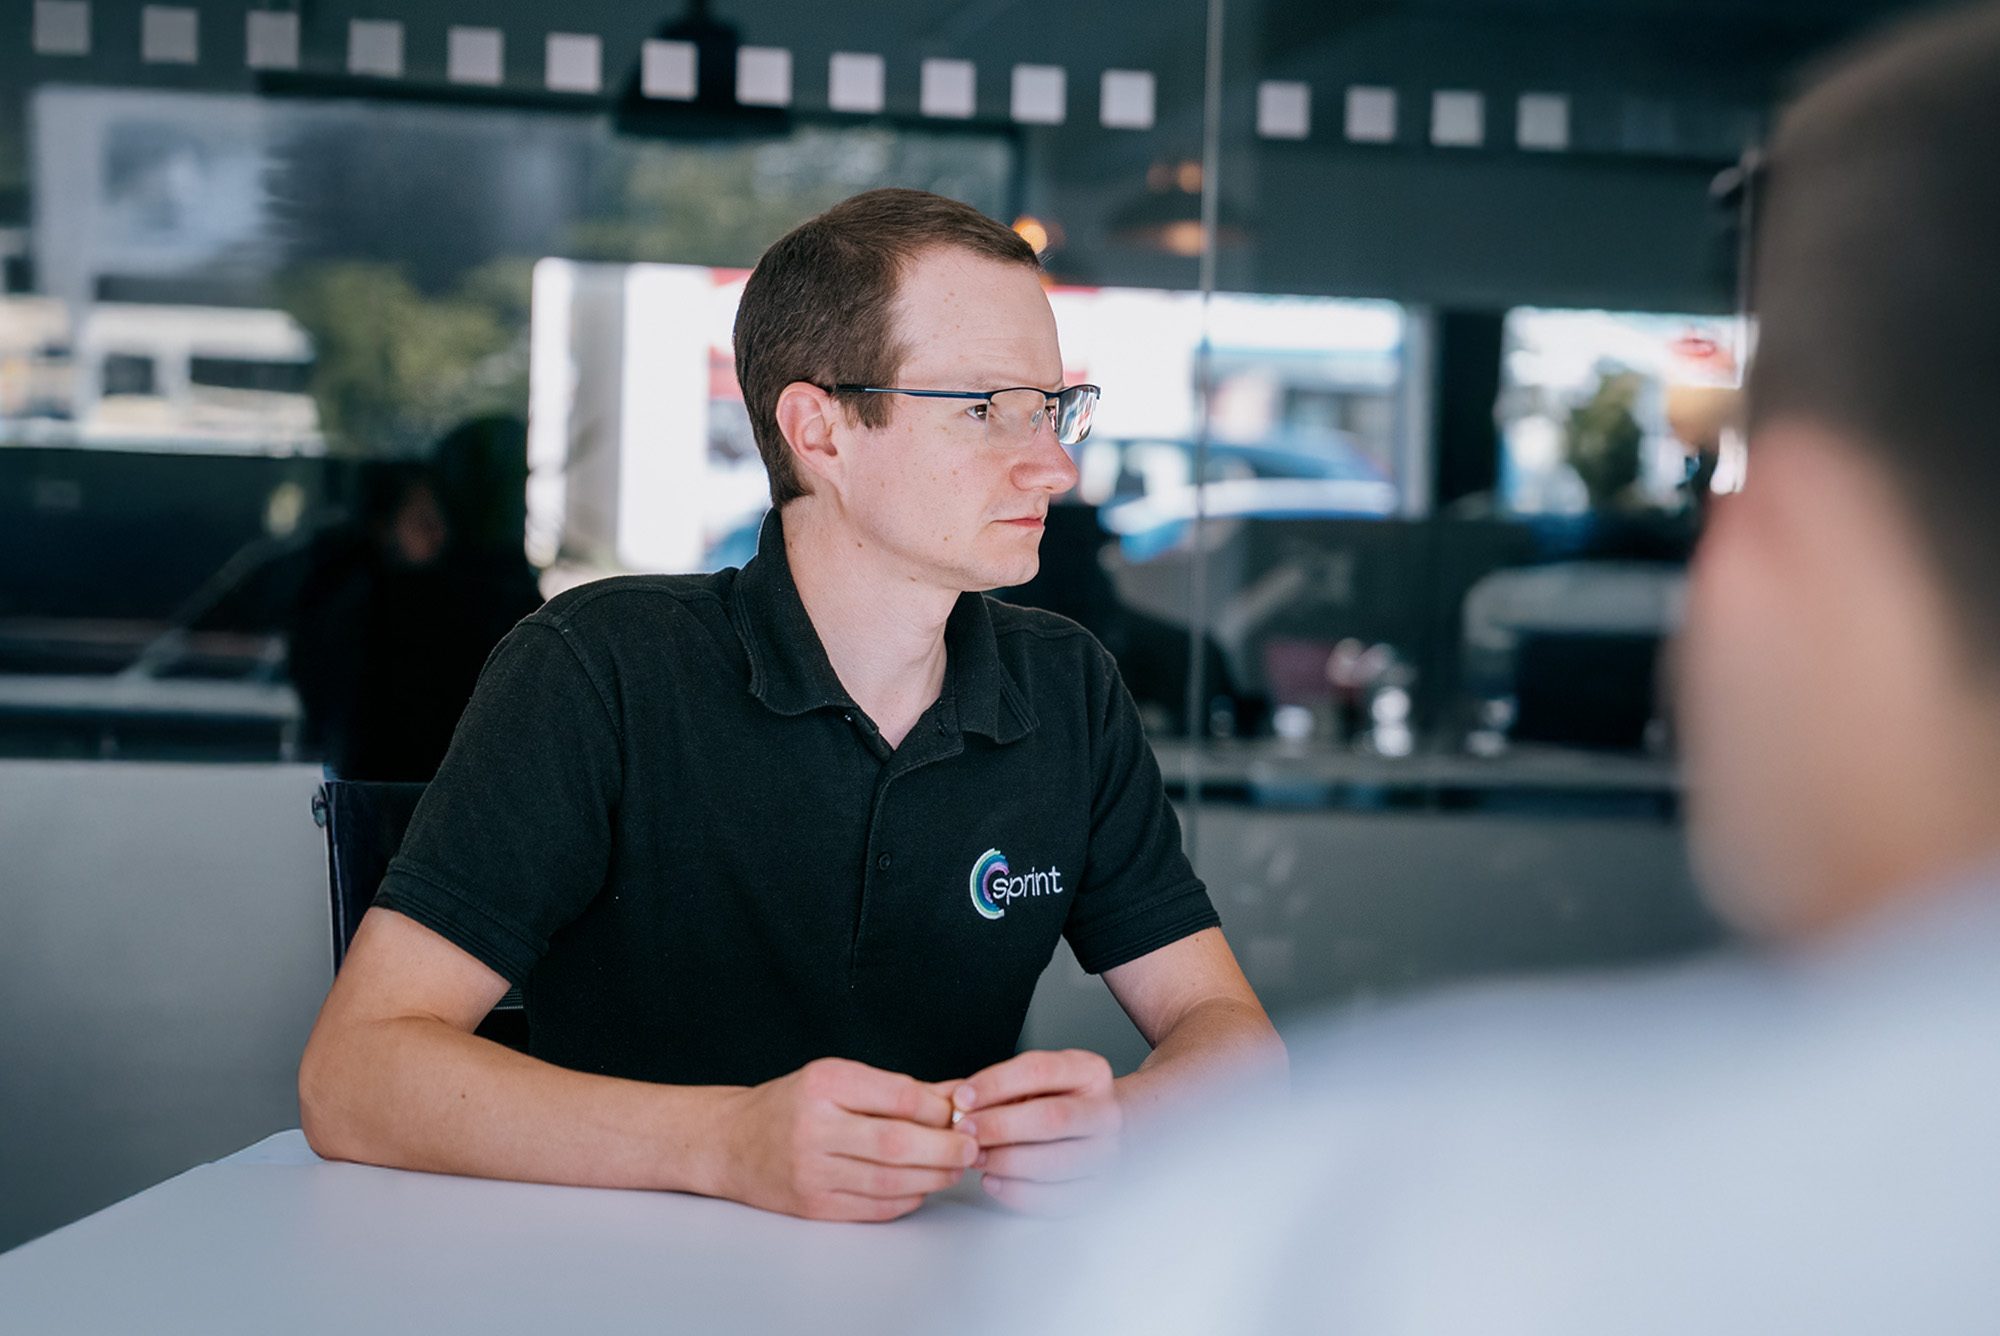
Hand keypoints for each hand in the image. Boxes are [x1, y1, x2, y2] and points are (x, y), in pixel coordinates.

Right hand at [717, 1057, 978, 1221]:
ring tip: (954, 1167)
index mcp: (823, 1085)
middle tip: (971, 1146)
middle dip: (944, 1147)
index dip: (937, 1108)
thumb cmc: (791, 1105)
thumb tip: (955, 1096)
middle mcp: (814, 1128)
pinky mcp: (814, 1206)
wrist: (732, 1143)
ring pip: (889, 1180)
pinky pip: (874, 1206)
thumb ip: (894, 1089)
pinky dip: (906, 1198)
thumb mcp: (836, 1078)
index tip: (959, 1112)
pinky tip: (922, 1186)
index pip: (897, 1097)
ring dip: (932, 1176)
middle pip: (896, 1143)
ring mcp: (812, 1172)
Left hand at [948, 1049, 1121, 1214]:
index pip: (1040, 1071)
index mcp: (1090, 1073)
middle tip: (964, 1131)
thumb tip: (963, 1105)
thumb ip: (1003, 1087)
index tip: (963, 1098)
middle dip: (999, 1126)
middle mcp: (1106, 1113)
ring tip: (975, 1156)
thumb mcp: (1037, 1080)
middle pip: (1051, 1118)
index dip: (996, 1084)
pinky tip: (993, 1181)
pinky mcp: (1098, 1190)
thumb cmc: (1059, 1100)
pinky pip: (1056, 1199)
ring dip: (1004, 1161)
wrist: (1099, 1127)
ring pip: (1054, 1162)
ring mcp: (1107, 1154)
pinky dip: (1017, 1193)